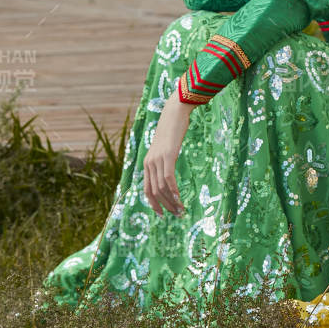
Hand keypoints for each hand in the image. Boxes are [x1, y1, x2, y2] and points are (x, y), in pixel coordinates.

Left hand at [143, 95, 192, 215]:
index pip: (147, 190)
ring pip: (161, 187)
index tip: (163, 214)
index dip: (154, 204)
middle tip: (177, 214)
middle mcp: (149, 163)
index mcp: (147, 164)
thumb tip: (168, 172)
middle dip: (165, 206)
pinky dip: (174, 190)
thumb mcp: (165, 148)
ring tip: (181, 209)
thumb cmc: (172, 130)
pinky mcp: (168, 155)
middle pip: (154, 192)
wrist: (174, 113)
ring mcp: (158, 159)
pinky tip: (180, 198)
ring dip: (171, 201)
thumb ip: (164, 160)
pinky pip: (168, 178)